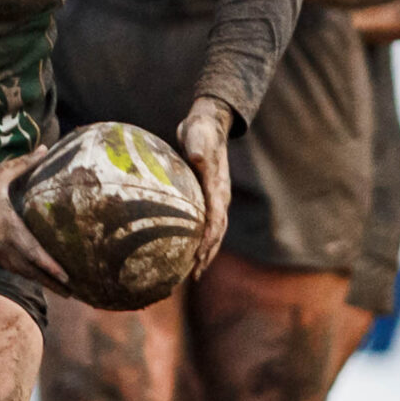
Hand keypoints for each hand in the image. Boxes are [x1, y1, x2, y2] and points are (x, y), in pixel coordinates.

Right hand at [0, 150, 66, 287]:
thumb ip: (23, 164)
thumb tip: (44, 149)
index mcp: (8, 227)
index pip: (34, 252)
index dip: (50, 266)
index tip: (66, 278)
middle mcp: (2, 245)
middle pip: (30, 270)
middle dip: (51, 282)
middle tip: (73, 292)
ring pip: (20, 272)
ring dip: (39, 281)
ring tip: (59, 289)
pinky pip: (8, 267)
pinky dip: (24, 274)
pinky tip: (33, 276)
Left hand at [176, 96, 233, 273]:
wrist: (208, 124)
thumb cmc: (202, 131)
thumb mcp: (198, 137)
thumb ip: (197, 149)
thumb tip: (194, 157)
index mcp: (219, 188)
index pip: (216, 220)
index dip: (208, 239)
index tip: (198, 256)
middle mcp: (219, 198)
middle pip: (217, 233)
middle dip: (207, 255)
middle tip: (194, 275)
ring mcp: (213, 199)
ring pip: (212, 233)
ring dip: (203, 253)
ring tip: (192, 273)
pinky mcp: (203, 197)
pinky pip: (201, 224)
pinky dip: (194, 240)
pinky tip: (180, 251)